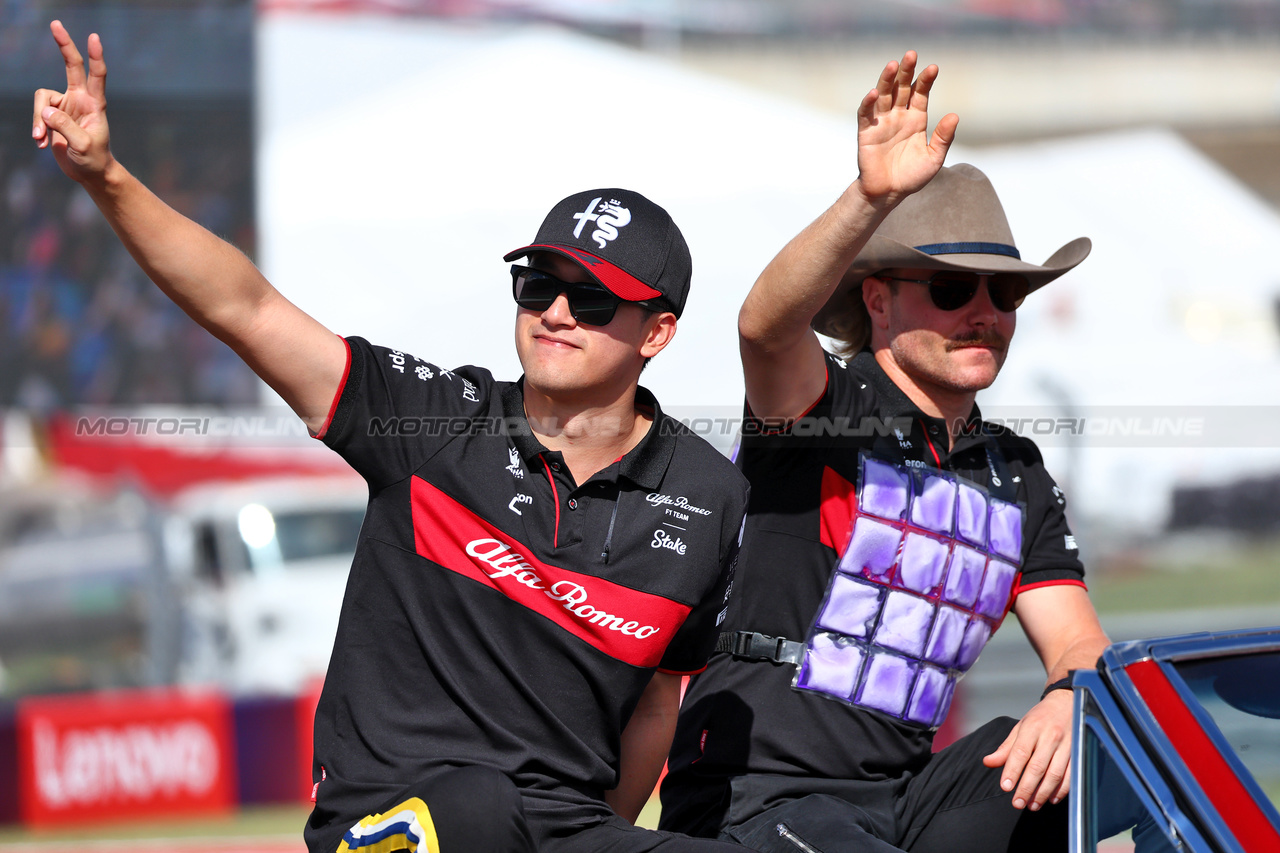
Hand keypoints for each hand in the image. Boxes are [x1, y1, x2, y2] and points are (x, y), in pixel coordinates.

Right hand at [32, 20, 112, 181]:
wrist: (89, 172)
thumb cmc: (94, 160)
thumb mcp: (83, 146)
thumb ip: (66, 128)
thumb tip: (46, 111)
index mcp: (95, 104)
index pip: (97, 75)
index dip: (95, 56)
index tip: (94, 37)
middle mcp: (80, 99)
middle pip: (70, 65)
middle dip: (64, 45)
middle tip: (55, 23)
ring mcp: (65, 105)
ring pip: (42, 98)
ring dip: (38, 118)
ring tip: (41, 139)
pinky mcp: (52, 115)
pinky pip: (37, 113)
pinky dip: (36, 127)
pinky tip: (41, 143)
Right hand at [855, 51, 957, 205]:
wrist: (888, 193)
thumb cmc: (911, 176)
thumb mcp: (934, 158)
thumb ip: (943, 137)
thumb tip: (954, 116)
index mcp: (916, 119)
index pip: (920, 93)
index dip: (925, 80)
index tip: (933, 68)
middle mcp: (898, 116)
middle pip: (902, 88)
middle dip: (906, 72)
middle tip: (911, 55)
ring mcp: (881, 122)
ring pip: (884, 95)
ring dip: (887, 79)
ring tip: (893, 65)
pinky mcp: (866, 132)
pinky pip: (866, 113)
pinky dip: (869, 102)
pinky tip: (875, 92)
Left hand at [982, 689, 1072, 810]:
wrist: (1069, 701)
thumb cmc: (1041, 717)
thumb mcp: (1021, 727)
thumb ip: (1006, 747)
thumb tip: (988, 762)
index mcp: (1032, 728)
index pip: (1020, 752)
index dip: (1012, 771)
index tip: (1005, 787)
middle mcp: (1050, 736)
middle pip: (1037, 766)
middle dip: (1026, 788)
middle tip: (1017, 803)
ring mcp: (1067, 744)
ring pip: (1054, 773)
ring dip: (1043, 793)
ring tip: (1032, 805)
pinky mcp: (1079, 751)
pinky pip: (1071, 775)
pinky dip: (1062, 790)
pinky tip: (1052, 799)